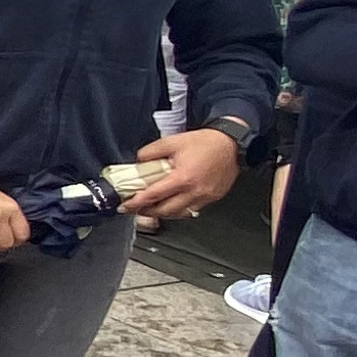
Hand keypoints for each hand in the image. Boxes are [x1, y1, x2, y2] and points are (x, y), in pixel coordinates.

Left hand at [125, 127, 241, 223]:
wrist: (231, 143)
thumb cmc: (206, 142)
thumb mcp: (172, 141)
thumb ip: (151, 152)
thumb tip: (139, 161)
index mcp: (182, 178)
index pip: (153, 196)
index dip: (136, 203)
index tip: (125, 205)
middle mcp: (194, 191)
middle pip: (164, 210)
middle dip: (146, 212)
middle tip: (134, 209)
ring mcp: (204, 197)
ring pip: (178, 214)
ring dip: (161, 214)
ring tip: (150, 208)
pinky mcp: (212, 198)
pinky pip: (191, 211)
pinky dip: (178, 211)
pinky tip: (170, 205)